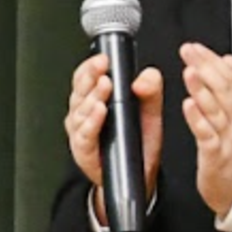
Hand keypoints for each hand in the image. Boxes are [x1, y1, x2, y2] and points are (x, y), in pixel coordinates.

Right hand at [64, 53, 163, 224]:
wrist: (138, 172)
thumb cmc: (139, 139)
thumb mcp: (150, 111)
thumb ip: (151, 90)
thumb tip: (146, 76)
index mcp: (98, 99)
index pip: (87, 77)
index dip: (92, 66)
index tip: (104, 59)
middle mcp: (85, 113)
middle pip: (80, 90)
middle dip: (90, 77)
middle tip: (103, 70)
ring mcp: (82, 131)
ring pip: (80, 110)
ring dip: (91, 97)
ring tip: (104, 88)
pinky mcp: (84, 150)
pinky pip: (84, 135)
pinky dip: (91, 122)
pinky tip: (100, 112)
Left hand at [179, 42, 231, 216]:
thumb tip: (228, 61)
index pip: (231, 80)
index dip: (213, 61)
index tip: (196, 47)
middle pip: (225, 89)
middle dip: (206, 67)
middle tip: (188, 52)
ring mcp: (230, 140)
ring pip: (217, 109)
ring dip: (202, 88)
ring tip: (189, 71)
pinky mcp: (217, 157)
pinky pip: (207, 135)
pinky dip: (198, 118)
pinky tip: (188, 105)